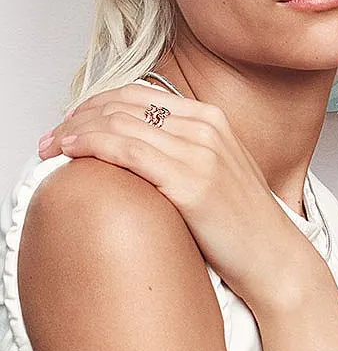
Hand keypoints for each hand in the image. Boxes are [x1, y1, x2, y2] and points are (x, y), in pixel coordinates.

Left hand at [38, 84, 314, 299]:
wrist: (274, 257)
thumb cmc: (241, 223)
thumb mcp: (215, 171)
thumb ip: (180, 150)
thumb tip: (130, 149)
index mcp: (212, 120)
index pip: (140, 93)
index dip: (96, 103)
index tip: (71, 123)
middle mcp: (207, 128)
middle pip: (124, 104)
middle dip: (78, 115)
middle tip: (52, 137)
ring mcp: (201, 153)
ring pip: (120, 123)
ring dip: (75, 130)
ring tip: (52, 148)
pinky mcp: (192, 182)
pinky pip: (128, 151)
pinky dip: (91, 145)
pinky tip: (71, 153)